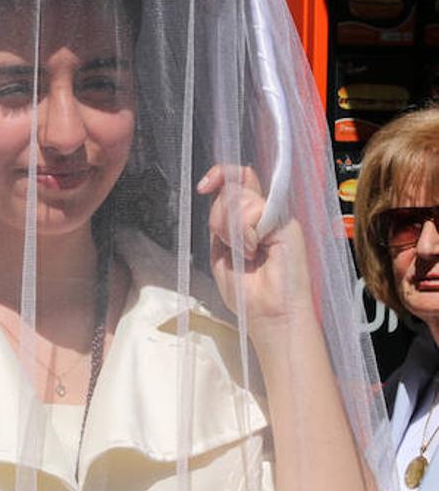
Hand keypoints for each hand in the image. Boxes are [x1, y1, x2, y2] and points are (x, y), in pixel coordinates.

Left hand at [198, 164, 312, 333]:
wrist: (268, 315)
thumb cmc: (247, 292)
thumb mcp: (222, 252)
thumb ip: (222, 223)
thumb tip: (218, 191)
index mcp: (250, 219)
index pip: (237, 181)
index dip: (219, 175)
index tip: (202, 186)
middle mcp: (265, 213)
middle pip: (233, 188)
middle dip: (219, 217)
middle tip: (229, 245)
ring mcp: (277, 217)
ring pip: (240, 197)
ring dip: (231, 228)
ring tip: (246, 254)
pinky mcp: (287, 223)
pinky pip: (254, 210)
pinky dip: (244, 233)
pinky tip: (253, 252)